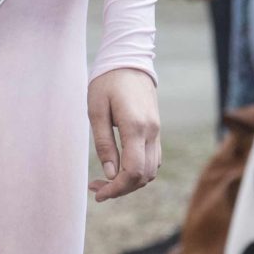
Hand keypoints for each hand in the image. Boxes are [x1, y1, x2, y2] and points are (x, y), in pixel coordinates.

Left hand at [88, 68, 160, 201]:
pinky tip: (119, 168)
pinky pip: (153, 160)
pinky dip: (138, 171)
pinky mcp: (156, 130)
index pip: (133, 171)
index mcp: (136, 126)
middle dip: (121, 189)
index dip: (116, 188)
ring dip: (130, 182)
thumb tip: (110, 174)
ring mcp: (157, 132)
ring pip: (151, 171)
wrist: (129, 60)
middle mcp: (151, 132)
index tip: (98, 193)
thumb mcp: (96, 110)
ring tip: (104, 180)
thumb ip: (104, 143)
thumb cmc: (107, 82)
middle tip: (96, 188)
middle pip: (143, 176)